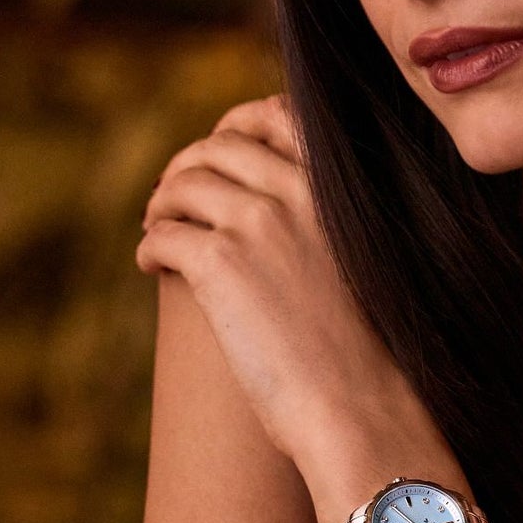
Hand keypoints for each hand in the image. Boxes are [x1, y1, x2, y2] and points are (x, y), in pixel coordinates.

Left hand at [136, 93, 424, 477]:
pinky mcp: (219, 264)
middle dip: (187, 165)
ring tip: (157, 229)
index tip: (219, 149)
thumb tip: (286, 215)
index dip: (238, 125)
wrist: (363, 405)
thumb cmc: (372, 352)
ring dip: (162, 204)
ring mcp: (258, 222)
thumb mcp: (365, 262)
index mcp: (339, 187)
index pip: (278, 117)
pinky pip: (163, 235)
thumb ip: (329, 225)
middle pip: (218, 147)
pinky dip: (150, 247)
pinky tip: (152, 266)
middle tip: (173, 196)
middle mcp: (299, 190)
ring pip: (183, 186)